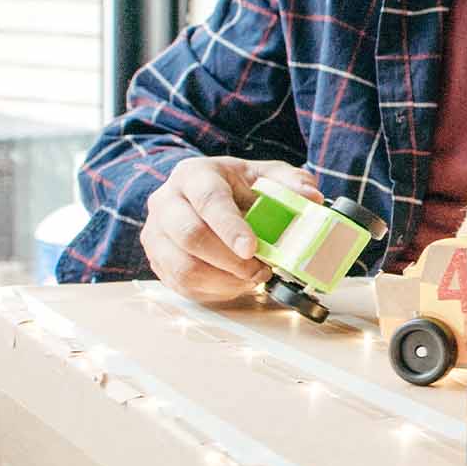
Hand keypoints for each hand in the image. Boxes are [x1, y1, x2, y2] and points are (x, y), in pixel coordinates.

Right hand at [139, 156, 323, 304]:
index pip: (209, 201)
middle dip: (230, 260)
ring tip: (251, 277)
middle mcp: (166, 202)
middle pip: (190, 236)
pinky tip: (235, 282)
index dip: (230, 227)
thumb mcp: (266, 175)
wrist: (203, 197)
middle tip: (260, 269)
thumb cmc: (238, 187)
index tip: (252, 248)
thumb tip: (311, 197)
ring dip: (224, 280)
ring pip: (184, 267)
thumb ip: (290, 182)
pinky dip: (214, 291)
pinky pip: (182, 286)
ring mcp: (156, 233)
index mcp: (194, 174)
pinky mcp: (157, 260)